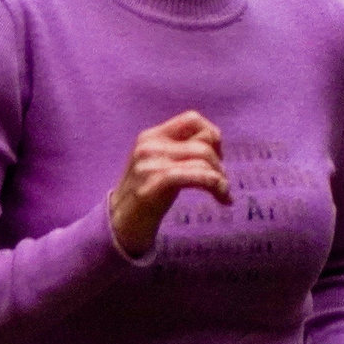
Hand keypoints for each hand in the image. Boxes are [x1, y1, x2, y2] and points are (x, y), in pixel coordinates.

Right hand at [109, 110, 230, 255]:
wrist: (120, 225)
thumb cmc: (146, 196)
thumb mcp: (159, 165)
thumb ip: (180, 151)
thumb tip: (215, 142)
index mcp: (151, 136)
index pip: (192, 119)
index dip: (212, 135)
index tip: (217, 157)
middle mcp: (150, 145)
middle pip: (203, 142)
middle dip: (219, 164)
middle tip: (221, 184)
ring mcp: (150, 163)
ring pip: (203, 158)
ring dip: (221, 178)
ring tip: (223, 194)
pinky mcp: (155, 183)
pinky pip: (196, 176)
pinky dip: (215, 185)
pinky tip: (222, 198)